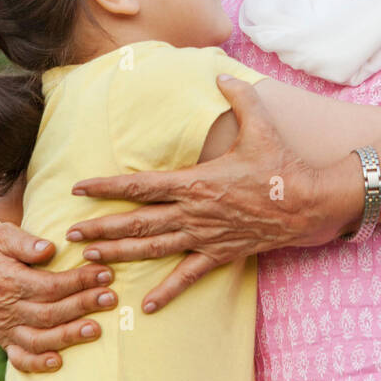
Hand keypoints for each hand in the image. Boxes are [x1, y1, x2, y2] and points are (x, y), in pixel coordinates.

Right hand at [0, 219, 118, 372]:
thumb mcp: (4, 234)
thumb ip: (25, 242)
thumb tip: (48, 249)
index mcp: (7, 281)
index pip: (49, 286)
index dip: (78, 281)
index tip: (105, 274)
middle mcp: (5, 309)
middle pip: (49, 313)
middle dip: (83, 305)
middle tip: (110, 298)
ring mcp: (4, 328)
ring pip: (39, 338)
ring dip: (69, 335)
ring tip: (97, 329)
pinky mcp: (5, 339)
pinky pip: (19, 358)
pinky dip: (37, 363)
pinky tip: (58, 362)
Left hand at [67, 76, 339, 311]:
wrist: (310, 202)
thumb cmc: (282, 164)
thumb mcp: (260, 125)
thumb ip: (239, 97)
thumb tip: (221, 75)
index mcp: (195, 182)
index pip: (140, 185)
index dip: (107, 186)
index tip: (78, 188)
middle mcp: (193, 213)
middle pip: (137, 222)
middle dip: (101, 227)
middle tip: (70, 232)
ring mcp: (205, 237)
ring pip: (153, 249)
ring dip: (120, 254)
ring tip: (91, 259)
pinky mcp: (220, 254)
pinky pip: (189, 276)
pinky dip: (167, 291)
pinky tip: (147, 305)